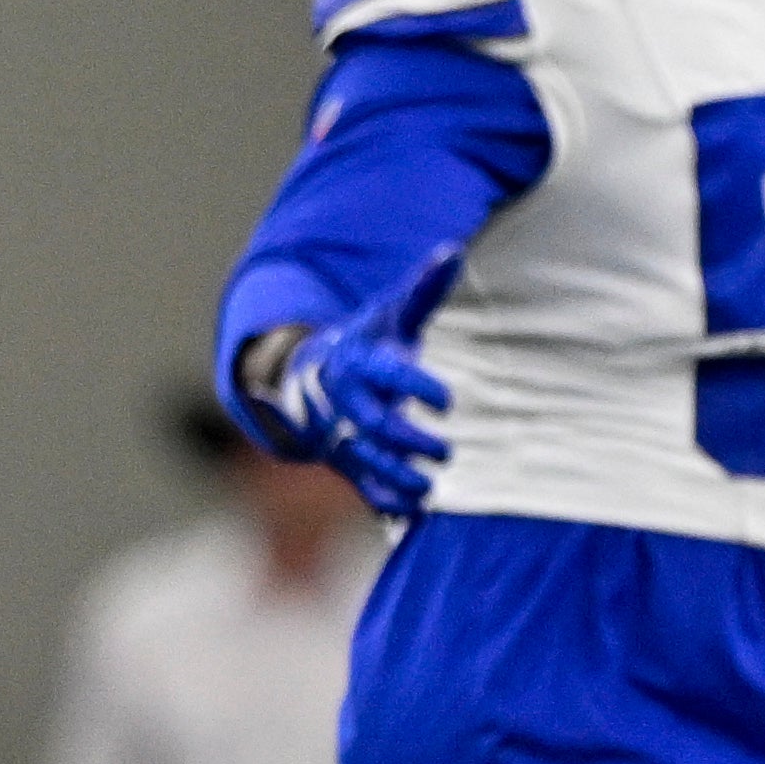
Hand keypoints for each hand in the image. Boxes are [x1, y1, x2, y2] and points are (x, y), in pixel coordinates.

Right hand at [253, 244, 465, 517]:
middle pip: (371, 422)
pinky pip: (358, 483)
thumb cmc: (368, 340)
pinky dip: (381, 499)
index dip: (415, 387)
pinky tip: (409, 512)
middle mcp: (347, 397)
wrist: (312, 373)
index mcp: (361, 360)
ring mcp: (342, 429)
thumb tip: (452, 251)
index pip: (387, 373)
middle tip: (444, 450)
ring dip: (394, 476)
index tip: (447, 403)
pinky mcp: (343, 456)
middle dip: (405, 439)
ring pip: (362, 457)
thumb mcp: (391, 313)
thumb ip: (423, 288)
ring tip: (428, 489)